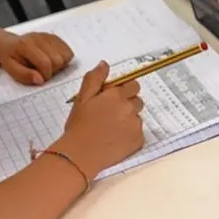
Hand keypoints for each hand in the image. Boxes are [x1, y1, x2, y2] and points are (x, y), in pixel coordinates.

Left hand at [0, 31, 72, 84]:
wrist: (7, 44)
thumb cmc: (10, 57)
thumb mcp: (11, 69)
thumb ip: (24, 75)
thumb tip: (39, 80)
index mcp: (26, 45)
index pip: (45, 63)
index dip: (46, 75)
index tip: (40, 78)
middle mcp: (38, 38)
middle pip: (58, 60)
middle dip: (53, 70)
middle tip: (43, 71)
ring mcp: (48, 37)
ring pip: (66, 55)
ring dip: (60, 65)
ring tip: (48, 65)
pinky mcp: (55, 38)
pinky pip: (68, 51)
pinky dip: (64, 59)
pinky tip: (53, 60)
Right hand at [51, 62, 143, 178]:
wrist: (82, 153)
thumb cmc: (79, 125)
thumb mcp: (82, 98)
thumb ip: (95, 79)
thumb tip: (105, 64)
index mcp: (116, 95)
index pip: (133, 85)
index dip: (125, 91)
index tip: (116, 98)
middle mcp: (130, 108)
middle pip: (138, 101)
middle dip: (128, 105)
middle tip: (111, 115)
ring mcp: (136, 125)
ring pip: (137, 117)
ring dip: (129, 120)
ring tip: (111, 128)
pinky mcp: (139, 140)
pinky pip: (138, 133)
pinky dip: (130, 135)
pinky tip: (116, 139)